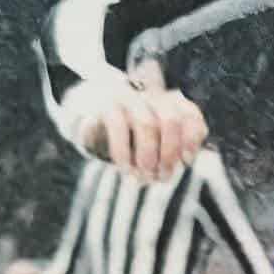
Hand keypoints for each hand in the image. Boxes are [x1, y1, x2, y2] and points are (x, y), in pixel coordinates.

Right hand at [75, 80, 208, 182]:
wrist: (81, 112)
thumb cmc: (124, 134)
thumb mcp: (150, 142)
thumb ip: (171, 148)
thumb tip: (187, 159)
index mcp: (164, 102)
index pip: (189, 114)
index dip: (192, 139)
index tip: (185, 162)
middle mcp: (146, 96)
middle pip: (170, 119)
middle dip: (168, 153)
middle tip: (161, 177)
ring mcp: (123, 98)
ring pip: (145, 123)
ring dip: (147, 155)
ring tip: (142, 176)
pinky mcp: (100, 106)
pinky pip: (116, 126)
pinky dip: (123, 151)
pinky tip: (124, 168)